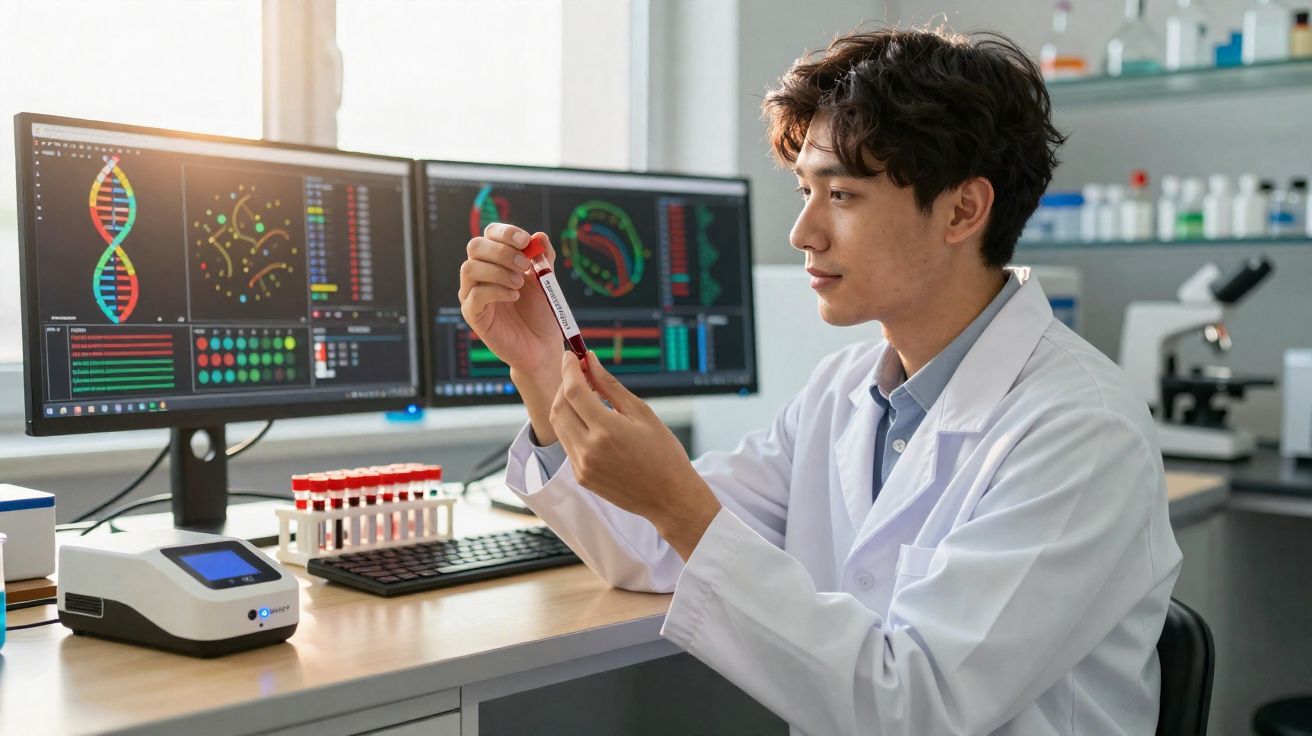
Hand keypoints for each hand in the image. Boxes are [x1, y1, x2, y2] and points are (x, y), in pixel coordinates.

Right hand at [458, 223, 561, 375]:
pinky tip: (514, 296)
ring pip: (469, 268)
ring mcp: (473, 293)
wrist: (542, 346)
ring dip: (498, 271)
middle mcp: (480, 274)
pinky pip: (474, 295)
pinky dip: (496, 291)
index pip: (490, 234)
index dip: (506, 233)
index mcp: (496, 261)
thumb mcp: (546, 281)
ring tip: (519, 284)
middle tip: (524, 265)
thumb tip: (540, 236)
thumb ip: (544, 259)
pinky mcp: (473, 314)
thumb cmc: (541, 313)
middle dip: (502, 251)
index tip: (526, 241)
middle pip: (475, 246)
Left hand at [551, 351, 721, 559]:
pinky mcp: (581, 477)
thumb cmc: (664, 453)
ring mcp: (582, 466)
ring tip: (585, 396)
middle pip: (560, 407)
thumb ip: (610, 386)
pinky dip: (572, 426)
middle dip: (564, 385)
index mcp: (607, 430)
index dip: (569, 369)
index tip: (571, 355)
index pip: (574, 391)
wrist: (670, 497)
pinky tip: (590, 421)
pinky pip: (567, 444)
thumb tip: (591, 361)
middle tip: (578, 373)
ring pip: (559, 426)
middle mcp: (588, 450)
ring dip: (566, 405)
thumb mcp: (642, 413)